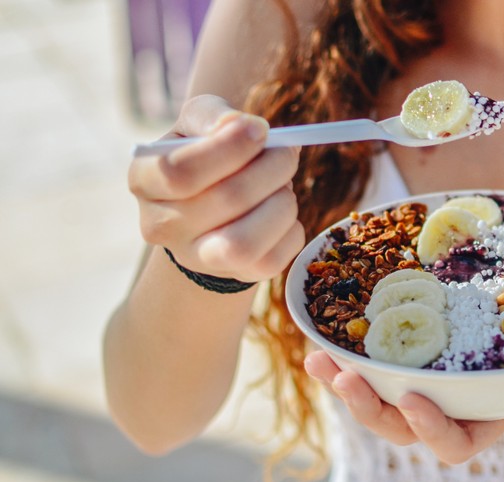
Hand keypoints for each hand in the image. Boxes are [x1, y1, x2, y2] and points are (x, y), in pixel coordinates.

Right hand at [128, 94, 304, 281]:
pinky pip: (272, 261)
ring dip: (281, 205)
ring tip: (283, 187)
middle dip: (272, 168)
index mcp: (144, 179)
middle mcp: (160, 225)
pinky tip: (282, 214)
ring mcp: (196, 257)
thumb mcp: (197, 123)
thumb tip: (240, 126)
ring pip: (244, 243)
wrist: (211, 208)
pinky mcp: (234, 275)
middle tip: (287, 153)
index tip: (261, 130)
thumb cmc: (204, 155)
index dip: (230, 148)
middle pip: (227, 199)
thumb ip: (212, 115)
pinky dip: (291, 231)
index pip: (179, 172)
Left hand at [304, 339, 503, 462]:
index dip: (430, 429)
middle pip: (402, 422)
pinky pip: (384, 347)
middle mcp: (455, 401)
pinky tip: (332, 323)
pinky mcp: (426, 337)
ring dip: (347, 377)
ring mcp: (437, 370)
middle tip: (343, 379)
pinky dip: (357, 340)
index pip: (453, 443)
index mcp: (491, 421)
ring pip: (382, 389)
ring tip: (319, 357)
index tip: (415, 398)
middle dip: (369, 408)